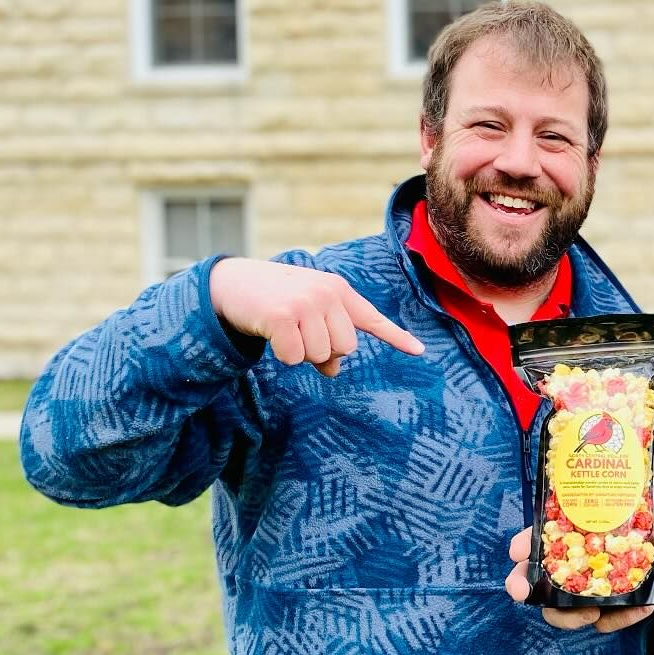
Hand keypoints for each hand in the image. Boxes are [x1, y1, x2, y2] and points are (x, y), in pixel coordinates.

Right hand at [209, 258, 423, 376]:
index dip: (396, 337)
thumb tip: (334, 371)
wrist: (233, 283)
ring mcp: (305, 303)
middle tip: (299, 334)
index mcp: (338, 291)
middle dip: (322, 351)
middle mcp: (327, 293)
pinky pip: (294, 357)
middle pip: (345, 348)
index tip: (420, 351)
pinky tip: (271, 334)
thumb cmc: (275, 302)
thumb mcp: (306, 316)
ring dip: (300, 353)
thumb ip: (326, 339)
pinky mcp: (282, 316)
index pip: (372, 318)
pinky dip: (282, 355)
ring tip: (284, 331)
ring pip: (321, 356)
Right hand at [504, 510, 653, 633]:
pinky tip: (642, 610)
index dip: (524, 543)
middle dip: (522, 585)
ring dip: (569, 616)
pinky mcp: (607, 612)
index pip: (541, 538)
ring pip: (560, 611)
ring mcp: (586, 593)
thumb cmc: (653, 537)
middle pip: (536, 579)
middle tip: (521, 592)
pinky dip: (620, 619)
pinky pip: (604, 622)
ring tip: (591, 613)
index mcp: (577, 536)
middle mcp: (574, 566)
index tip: (516, 550)